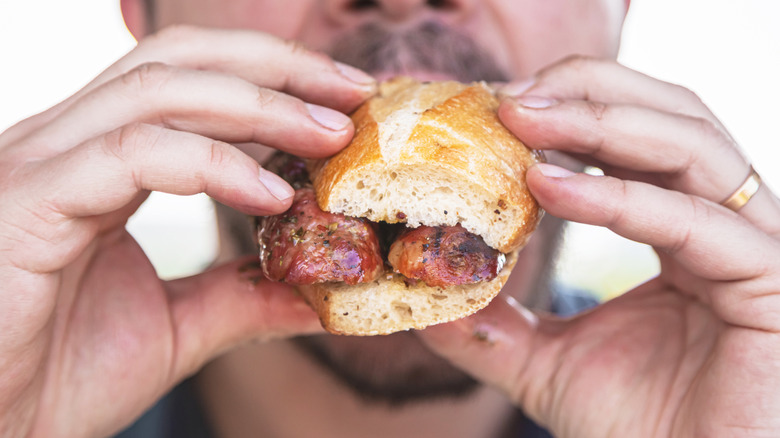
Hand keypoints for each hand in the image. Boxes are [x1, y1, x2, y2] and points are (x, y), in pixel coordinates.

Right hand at [0, 26, 374, 437]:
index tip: (346, 102)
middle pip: (181, 61)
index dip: (273, 78)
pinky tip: (270, 194)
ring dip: (260, 106)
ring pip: (160, 92)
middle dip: (278, 69)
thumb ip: (243, 296)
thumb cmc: (57, 377)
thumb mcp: (177, 327)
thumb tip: (318, 288)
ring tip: (330, 136)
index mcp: (97, 160)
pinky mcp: (29, 202)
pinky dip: (211, 164)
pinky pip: (132, 153)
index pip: (191, 80)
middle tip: (354, 93)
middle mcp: (66, 145)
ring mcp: (41, 165)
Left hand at [418, 56, 779, 436]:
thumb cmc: (642, 430)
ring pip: (691, 148)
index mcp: (683, 230)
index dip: (573, 111)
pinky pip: (694, 222)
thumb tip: (425, 293)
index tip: (498, 108)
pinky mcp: (773, 282)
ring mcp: (756, 247)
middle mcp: (727, 225)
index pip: (639, 140)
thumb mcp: (546, 365)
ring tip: (519, 119)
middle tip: (506, 96)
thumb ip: (493, 327)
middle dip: (587, 94)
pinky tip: (548, 185)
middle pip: (672, 120)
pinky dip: (618, 197)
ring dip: (598, 124)